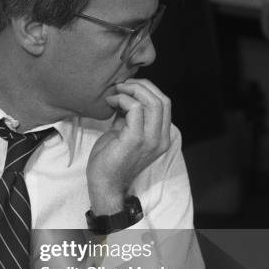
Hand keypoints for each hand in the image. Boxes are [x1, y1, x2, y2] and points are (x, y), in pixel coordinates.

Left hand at [86, 79, 170, 213]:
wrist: (104, 184)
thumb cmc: (111, 159)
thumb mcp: (124, 133)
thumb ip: (130, 116)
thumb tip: (126, 95)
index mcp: (161, 137)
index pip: (164, 103)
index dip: (148, 89)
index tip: (127, 87)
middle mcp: (161, 139)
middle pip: (162, 99)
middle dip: (141, 85)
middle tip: (121, 85)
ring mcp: (150, 140)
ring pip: (153, 101)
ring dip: (132, 90)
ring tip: (116, 91)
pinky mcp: (136, 140)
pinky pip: (135, 109)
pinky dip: (123, 100)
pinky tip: (111, 102)